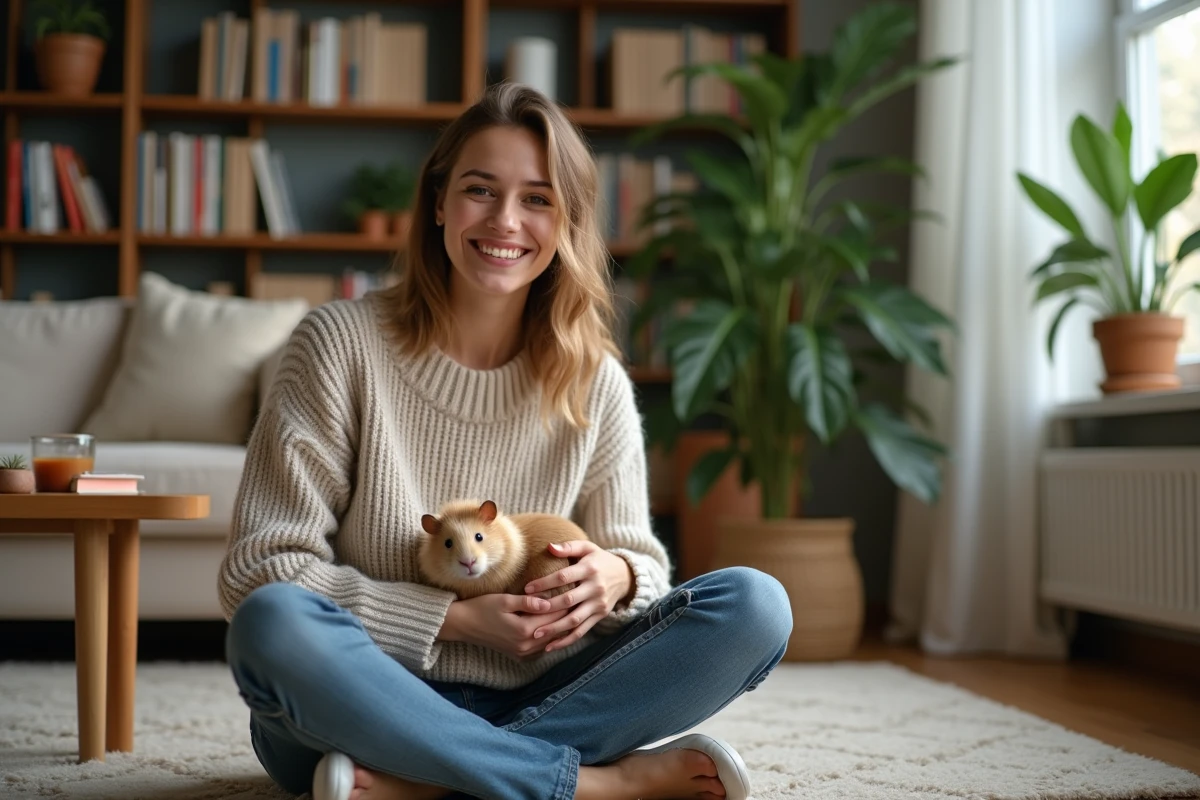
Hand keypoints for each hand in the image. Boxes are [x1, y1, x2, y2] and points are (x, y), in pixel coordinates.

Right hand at [448, 593, 570, 661]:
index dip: (565, 604)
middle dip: (565, 615)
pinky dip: (549, 636)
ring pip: (550, 640)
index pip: (553, 616)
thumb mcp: (505, 600)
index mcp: (524, 630)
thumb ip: (528, 602)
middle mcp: (526, 645)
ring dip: (559, 627)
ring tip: (569, 612)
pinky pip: (541, 647)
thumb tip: (549, 601)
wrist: (463, 625)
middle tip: (577, 601)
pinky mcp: (518, 654)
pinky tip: (553, 625)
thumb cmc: (482, 608)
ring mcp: (522, 652)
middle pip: (554, 630)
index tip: (575, 592)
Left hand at [523, 540, 633, 652]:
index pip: (564, 577)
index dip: (545, 583)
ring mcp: (598, 604)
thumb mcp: (587, 548)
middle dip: (547, 608)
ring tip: (536, 634)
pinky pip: (582, 631)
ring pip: (574, 619)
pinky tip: (551, 646)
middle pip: (568, 600)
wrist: (625, 576)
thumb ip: (569, 547)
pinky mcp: (600, 616)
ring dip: (555, 628)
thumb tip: (549, 547)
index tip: (527, 589)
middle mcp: (595, 588)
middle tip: (527, 614)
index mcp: (590, 569)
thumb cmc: (599, 560)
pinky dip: (567, 640)